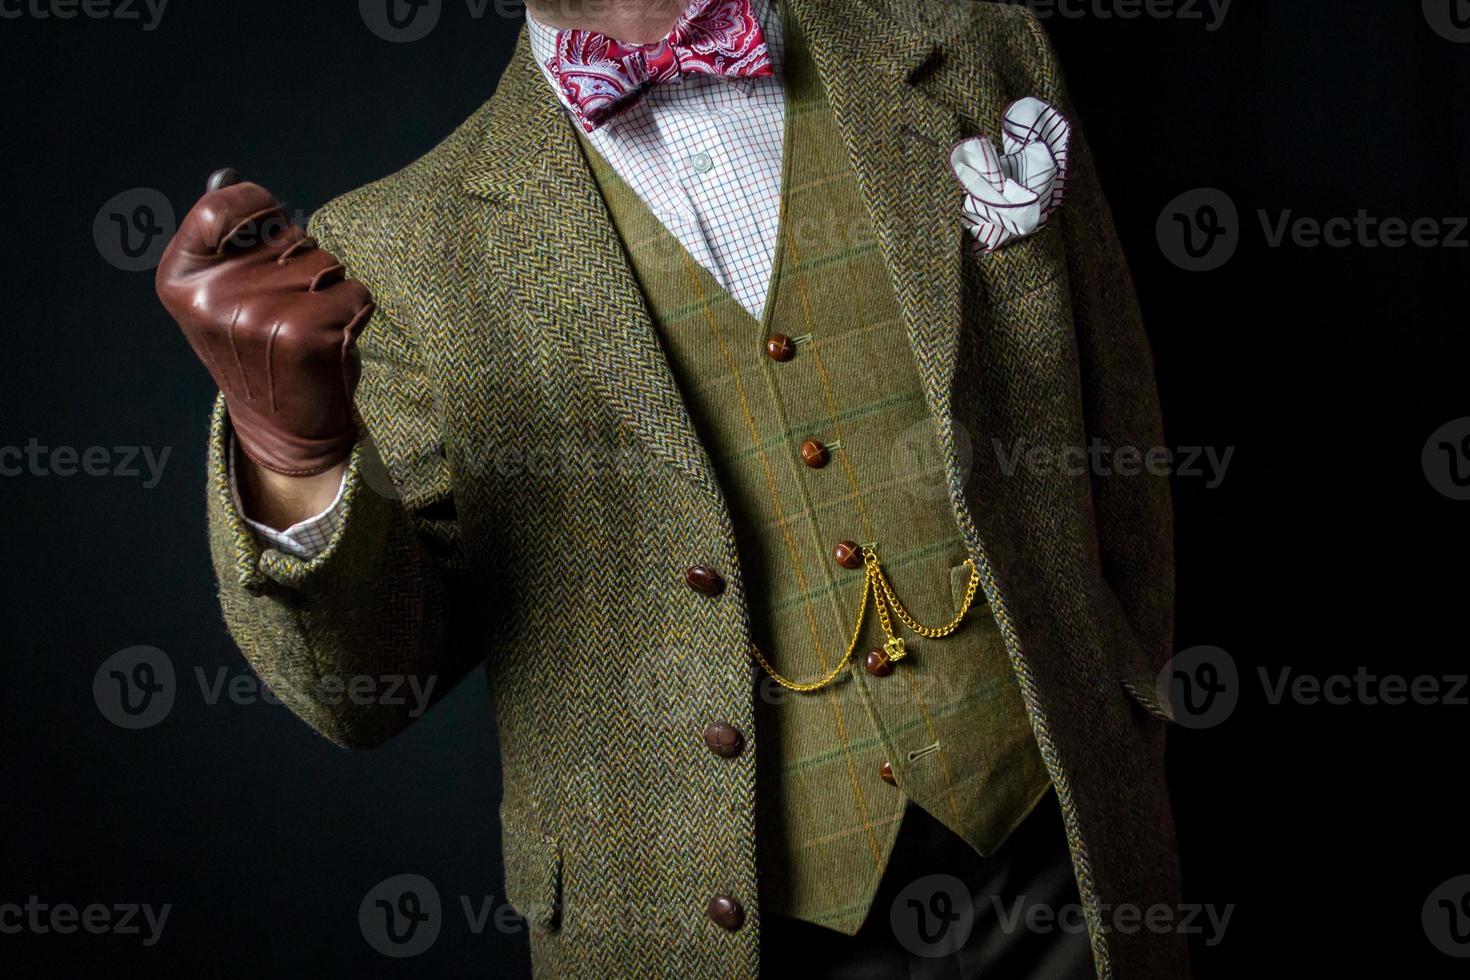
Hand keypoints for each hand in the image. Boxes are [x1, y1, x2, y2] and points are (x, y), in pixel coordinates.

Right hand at [155, 171, 374, 475]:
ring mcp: (258, 316)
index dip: (256, 206)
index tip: (271, 224)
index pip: (218, 207)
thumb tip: (228, 176)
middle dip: (304, 262)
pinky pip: (355, 293)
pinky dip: (355, 313)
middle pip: (290, 235)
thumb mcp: (223, 297)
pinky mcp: (306, 336)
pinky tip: (332, 344)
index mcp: (182, 280)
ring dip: (331, 291)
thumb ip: (227, 241)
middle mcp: (214, 296)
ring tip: (309, 330)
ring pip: (327, 264)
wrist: (284, 429)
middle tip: (288, 311)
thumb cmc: (260, 350)